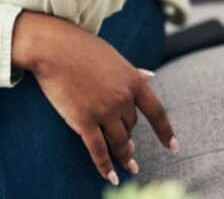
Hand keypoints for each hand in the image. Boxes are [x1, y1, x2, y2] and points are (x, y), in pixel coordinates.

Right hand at [12, 10, 179, 184]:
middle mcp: (122, 98)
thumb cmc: (78, 46)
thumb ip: (131, 71)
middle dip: (129, 134)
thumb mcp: (111, 56)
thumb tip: (151, 76)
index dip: (165, 132)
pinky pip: (98, 150)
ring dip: (123, 154)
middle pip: (131, 125)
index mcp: (132, 81)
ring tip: (127, 165)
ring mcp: (104, 111)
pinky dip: (105, 166)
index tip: (172, 147)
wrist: (51, 46)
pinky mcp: (83, 120)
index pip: (157, 112)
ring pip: (119, 141)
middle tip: (128, 148)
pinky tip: (111, 177)